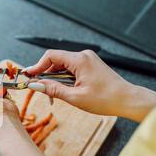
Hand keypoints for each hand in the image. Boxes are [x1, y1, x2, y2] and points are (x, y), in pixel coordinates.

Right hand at [26, 49, 155, 121]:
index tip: (28, 76)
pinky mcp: (90, 65)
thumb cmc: (105, 99)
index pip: (50, 56)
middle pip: (55, 60)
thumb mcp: (74, 97)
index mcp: (80, 60)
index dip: (37, 66)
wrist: (127, 100)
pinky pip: (71, 68)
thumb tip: (35, 85)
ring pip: (62, 65)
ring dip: (54, 78)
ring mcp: (88, 60)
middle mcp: (83, 56)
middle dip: (45, 74)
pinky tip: (63, 90)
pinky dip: (64, 78)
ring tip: (53, 94)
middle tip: (38, 89)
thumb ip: (52, 89)